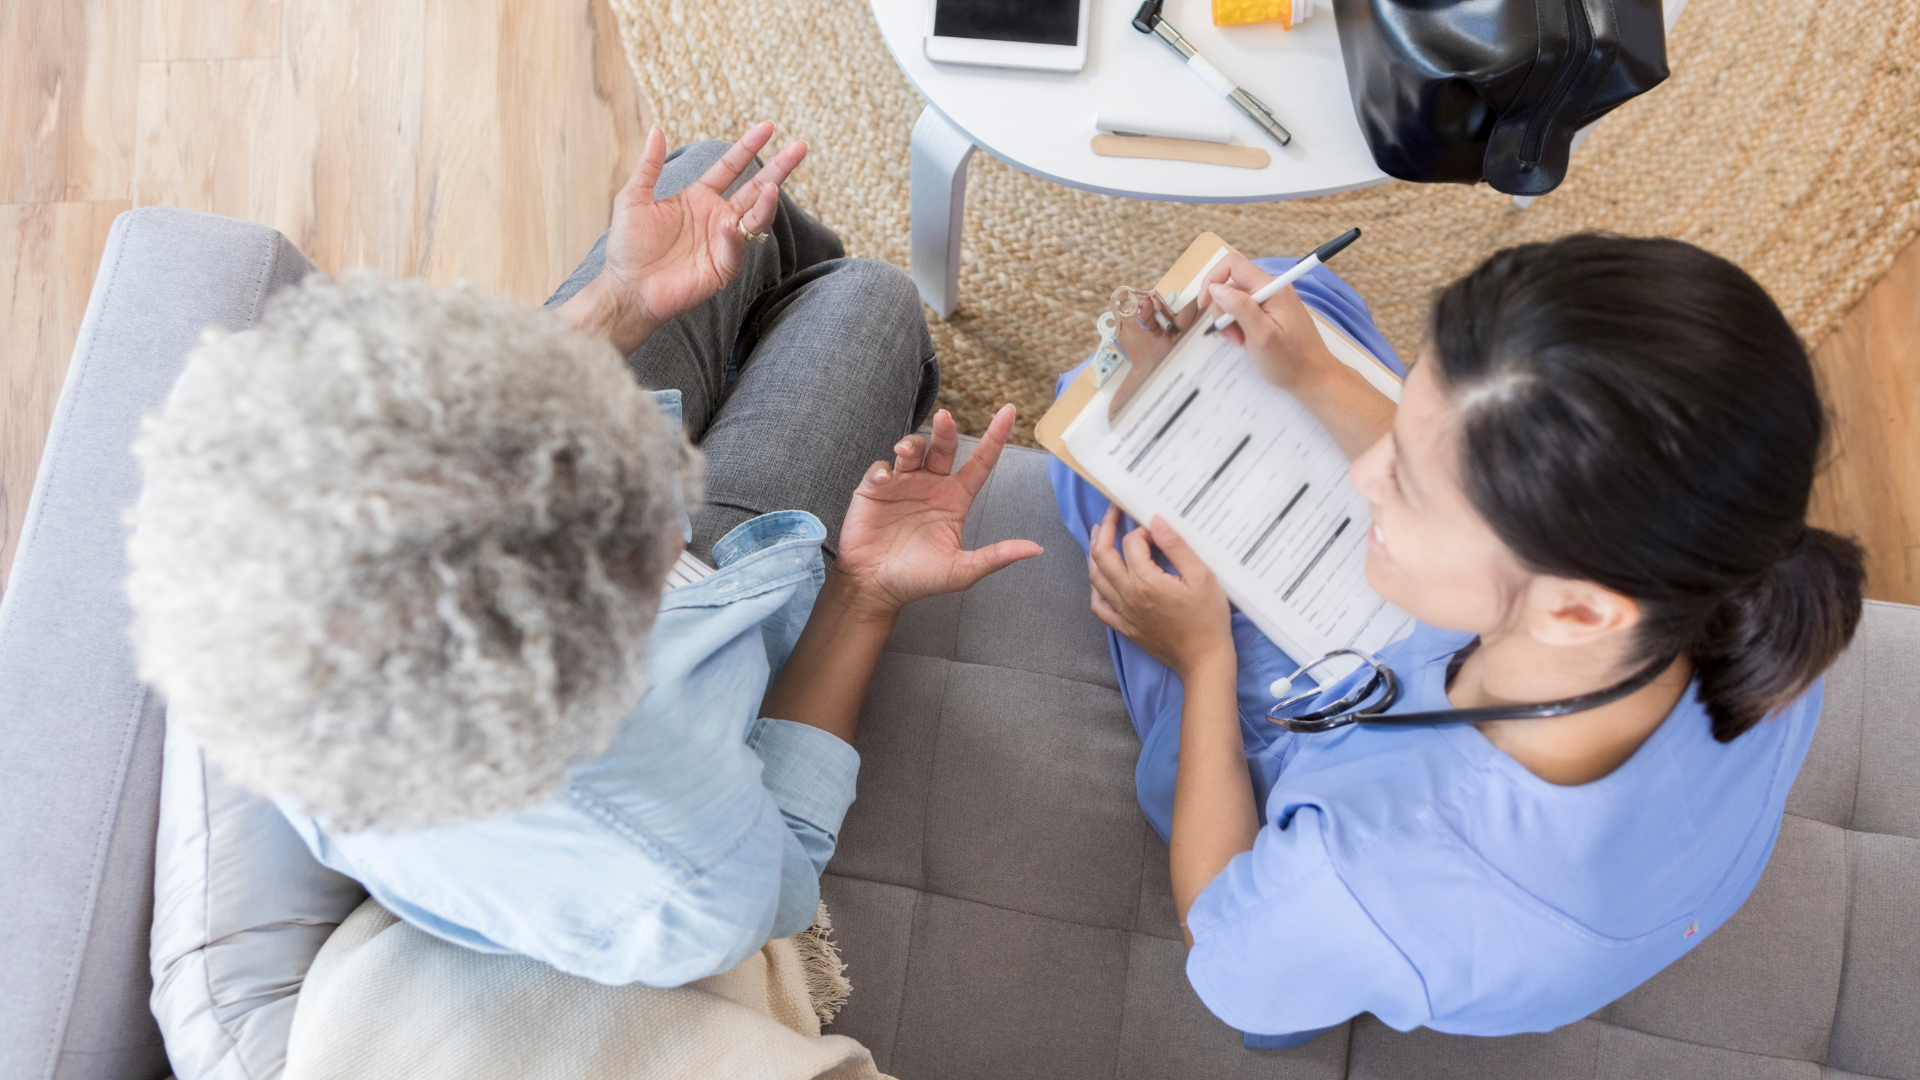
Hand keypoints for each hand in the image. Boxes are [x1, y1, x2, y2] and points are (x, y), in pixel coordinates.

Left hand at [560, 122, 806, 353]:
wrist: (626, 288)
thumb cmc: (627, 246)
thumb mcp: (634, 198)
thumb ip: (648, 166)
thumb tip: (657, 129)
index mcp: (699, 198)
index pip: (731, 167)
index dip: (748, 147)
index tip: (768, 127)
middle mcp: (717, 217)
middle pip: (756, 189)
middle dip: (779, 169)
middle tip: (800, 147)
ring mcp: (723, 243)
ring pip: (755, 218)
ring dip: (767, 203)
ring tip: (772, 188)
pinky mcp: (723, 268)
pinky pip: (736, 249)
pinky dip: (735, 237)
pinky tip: (730, 226)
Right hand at [833, 405, 1043, 615]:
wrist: (876, 587)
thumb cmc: (920, 579)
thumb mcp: (962, 571)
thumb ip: (996, 556)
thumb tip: (1036, 548)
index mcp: (956, 498)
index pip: (980, 462)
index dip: (995, 437)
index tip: (1009, 411)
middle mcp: (931, 485)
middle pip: (944, 447)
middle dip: (946, 430)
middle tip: (946, 417)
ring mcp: (903, 484)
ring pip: (912, 450)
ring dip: (911, 445)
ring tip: (906, 452)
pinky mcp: (875, 489)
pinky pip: (881, 468)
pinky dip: (883, 469)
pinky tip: (885, 480)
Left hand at [1088, 506, 1233, 677]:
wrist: (1204, 659)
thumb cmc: (1208, 619)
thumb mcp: (1202, 576)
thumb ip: (1177, 546)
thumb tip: (1156, 520)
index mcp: (1145, 581)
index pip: (1131, 543)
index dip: (1142, 530)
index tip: (1156, 530)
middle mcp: (1127, 595)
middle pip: (1102, 555)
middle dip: (1106, 529)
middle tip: (1112, 513)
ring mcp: (1123, 612)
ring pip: (1095, 578)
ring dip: (1094, 553)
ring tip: (1099, 535)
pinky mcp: (1124, 627)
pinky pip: (1098, 605)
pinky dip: (1095, 587)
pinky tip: (1100, 577)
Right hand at [1202, 252, 1340, 394]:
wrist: (1313, 377)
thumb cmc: (1291, 361)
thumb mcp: (1261, 335)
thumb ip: (1239, 307)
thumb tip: (1216, 288)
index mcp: (1271, 287)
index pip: (1233, 264)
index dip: (1212, 280)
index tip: (1204, 304)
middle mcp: (1272, 287)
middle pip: (1231, 285)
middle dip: (1223, 310)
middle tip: (1233, 337)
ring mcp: (1272, 299)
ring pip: (1235, 300)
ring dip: (1231, 321)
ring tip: (1242, 343)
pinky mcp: (1271, 311)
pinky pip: (1245, 310)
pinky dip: (1239, 326)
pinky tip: (1247, 341)